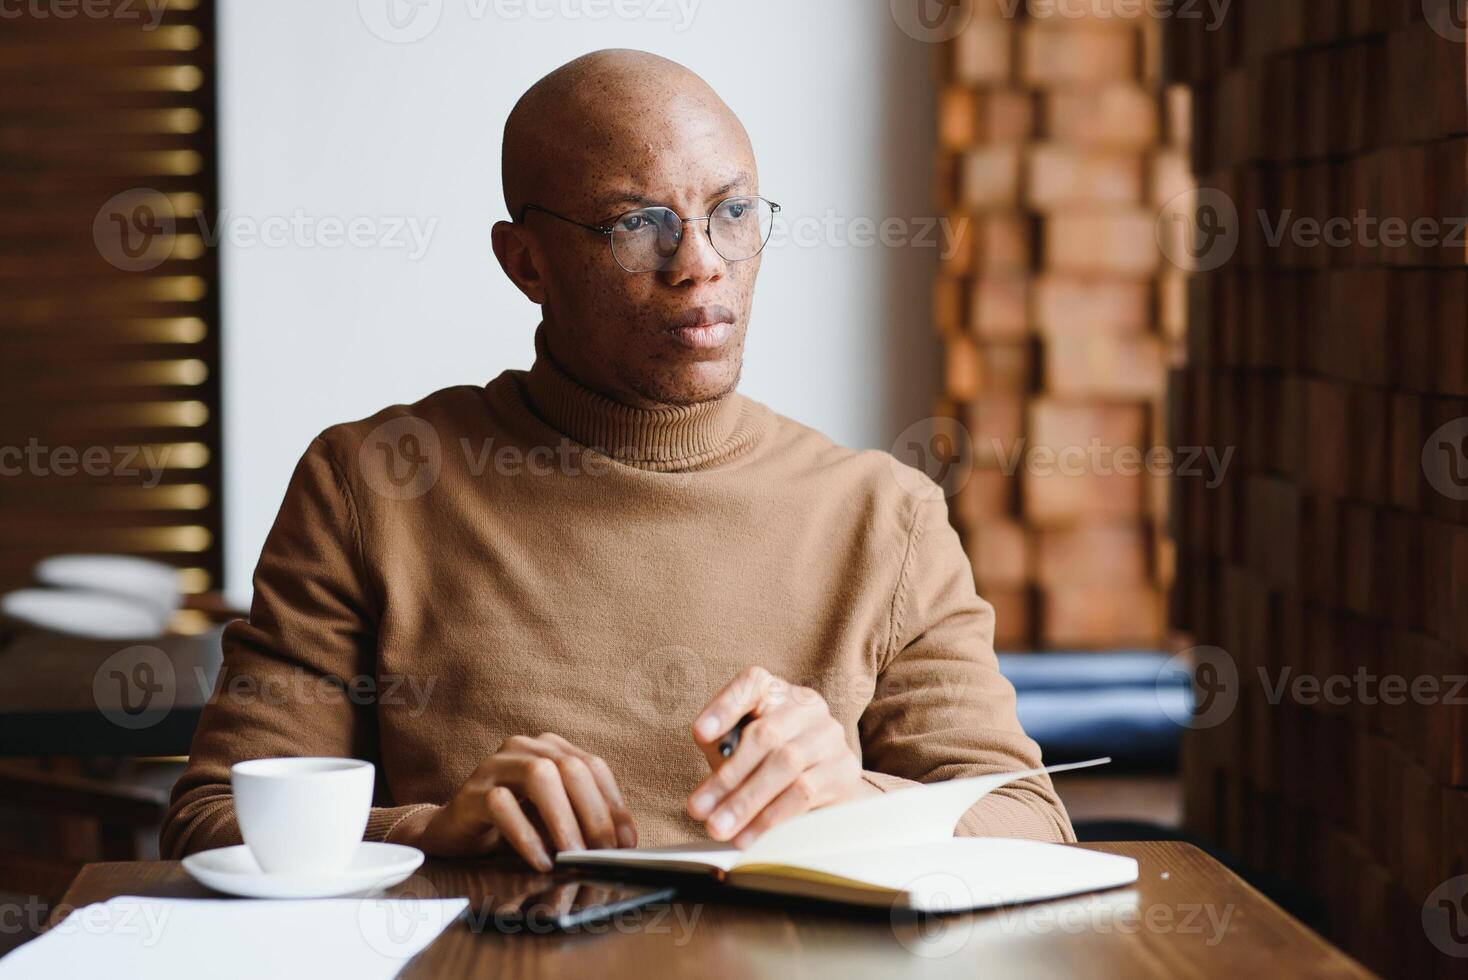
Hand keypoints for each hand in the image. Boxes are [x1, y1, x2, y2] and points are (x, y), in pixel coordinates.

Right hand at [386, 732, 636, 871]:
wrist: (453, 833)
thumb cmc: (512, 825)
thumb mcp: (553, 821)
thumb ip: (582, 822)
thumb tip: (621, 843)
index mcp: (550, 748)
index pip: (593, 767)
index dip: (614, 804)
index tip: (627, 842)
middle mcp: (525, 747)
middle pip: (570, 768)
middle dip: (593, 813)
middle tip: (603, 852)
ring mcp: (496, 765)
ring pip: (539, 776)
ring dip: (563, 819)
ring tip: (574, 856)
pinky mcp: (472, 791)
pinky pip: (502, 805)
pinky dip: (526, 836)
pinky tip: (541, 861)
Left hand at [686, 666, 875, 846]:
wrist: (824, 783)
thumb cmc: (766, 761)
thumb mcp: (739, 747)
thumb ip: (723, 750)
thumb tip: (709, 785)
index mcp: (776, 690)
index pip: (752, 683)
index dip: (725, 707)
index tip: (700, 734)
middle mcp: (807, 706)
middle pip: (766, 735)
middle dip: (727, 777)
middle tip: (697, 809)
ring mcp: (829, 736)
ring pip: (785, 766)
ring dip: (745, 802)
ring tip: (718, 827)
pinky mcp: (842, 770)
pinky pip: (803, 794)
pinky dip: (770, 818)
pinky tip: (747, 836)